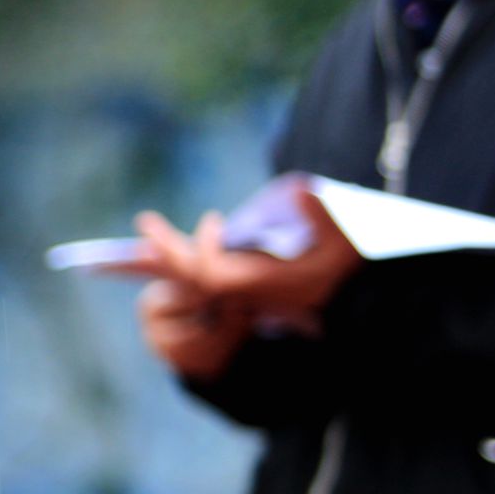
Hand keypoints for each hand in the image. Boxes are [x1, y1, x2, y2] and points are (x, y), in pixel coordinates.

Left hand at [133, 201, 361, 367]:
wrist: (349, 302)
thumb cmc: (348, 269)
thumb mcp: (347, 241)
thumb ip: (326, 217)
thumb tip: (303, 191)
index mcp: (262, 284)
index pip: (213, 275)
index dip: (204, 251)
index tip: (213, 219)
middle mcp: (244, 291)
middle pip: (193, 277)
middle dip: (168, 250)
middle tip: (145, 220)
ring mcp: (239, 291)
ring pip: (192, 278)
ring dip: (168, 254)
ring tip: (145, 228)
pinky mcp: (238, 287)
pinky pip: (199, 275)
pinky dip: (181, 258)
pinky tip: (158, 246)